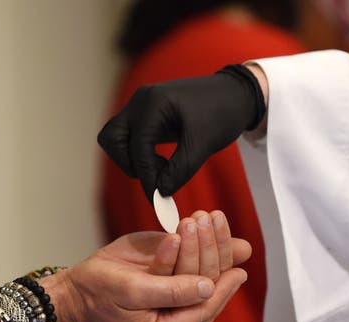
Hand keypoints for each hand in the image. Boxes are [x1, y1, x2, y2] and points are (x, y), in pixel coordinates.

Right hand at [48, 215, 250, 321]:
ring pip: (193, 298)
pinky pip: (181, 296)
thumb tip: (208, 286)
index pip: (202, 311)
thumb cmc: (90, 289)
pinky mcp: (152, 317)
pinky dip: (192, 271)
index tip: (241, 269)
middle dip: (213, 265)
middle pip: (200, 302)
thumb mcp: (130, 286)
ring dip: (205, 263)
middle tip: (221, 237)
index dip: (223, 289)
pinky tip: (203, 253)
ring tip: (212, 234)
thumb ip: (171, 288)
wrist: (60, 299)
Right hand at [97, 65, 265, 199]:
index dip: (147, 177)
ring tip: (163, 169)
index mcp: (153, 103)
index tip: (158, 200)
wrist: (236, 95)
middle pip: (112, 139)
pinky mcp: (146, 115)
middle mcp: (141, 101)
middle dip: (131, 164)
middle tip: (159, 177)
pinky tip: (164, 163)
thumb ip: (181, 169)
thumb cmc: (223, 112)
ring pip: (116, 138)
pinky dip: (140, 154)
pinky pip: (130, 137)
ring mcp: (141, 106)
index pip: (137, 147)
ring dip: (132, 160)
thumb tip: (159, 192)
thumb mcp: (204, 143)